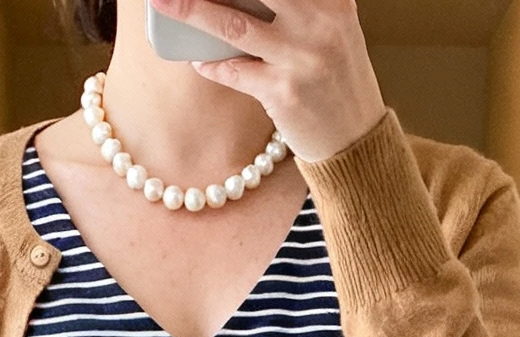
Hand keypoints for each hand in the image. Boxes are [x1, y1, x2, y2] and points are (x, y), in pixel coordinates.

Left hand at [151, 0, 384, 164]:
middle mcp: (319, 21)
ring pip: (234, 24)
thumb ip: (304, 2)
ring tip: (163, 1)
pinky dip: (212, 65)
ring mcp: (301, 57)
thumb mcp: (333, 26)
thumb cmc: (337, 77)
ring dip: (192, 11)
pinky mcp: (284, 92)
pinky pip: (235, 71)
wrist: (357, 139)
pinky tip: (199, 59)